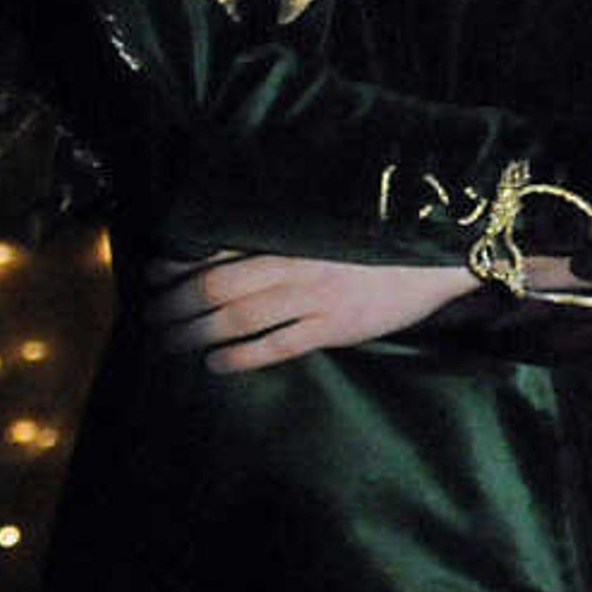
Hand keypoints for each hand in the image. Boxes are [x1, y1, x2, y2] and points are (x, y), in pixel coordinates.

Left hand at [147, 251, 465, 371]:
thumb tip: (234, 251)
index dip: (178, 264)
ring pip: (237, 318)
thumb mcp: (332, 227)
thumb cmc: (383, 241)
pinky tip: (215, 364)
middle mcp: (296, 264)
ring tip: (168, 344)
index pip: (220, 249)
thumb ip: (289, 237)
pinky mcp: (336, 326)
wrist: (442, 255)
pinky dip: (241, 356)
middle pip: (216, 286)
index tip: (151, 275)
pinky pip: (277, 345)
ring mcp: (315, 296)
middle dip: (174, 305)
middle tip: (148, 319)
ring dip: (194, 333)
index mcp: (293, 235)